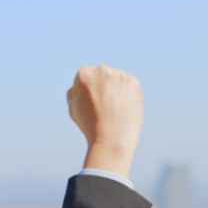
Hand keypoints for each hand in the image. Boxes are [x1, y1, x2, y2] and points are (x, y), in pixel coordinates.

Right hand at [66, 65, 142, 179]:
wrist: (112, 138)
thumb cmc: (90, 126)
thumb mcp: (73, 108)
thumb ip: (75, 92)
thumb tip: (80, 86)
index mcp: (83, 74)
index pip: (84, 76)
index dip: (86, 92)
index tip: (88, 105)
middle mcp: (101, 70)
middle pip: (100, 75)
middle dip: (101, 87)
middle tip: (102, 108)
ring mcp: (119, 75)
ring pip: (116, 80)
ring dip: (115, 90)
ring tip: (113, 110)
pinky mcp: (134, 82)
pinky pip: (129, 85)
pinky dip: (127, 95)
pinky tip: (123, 108)